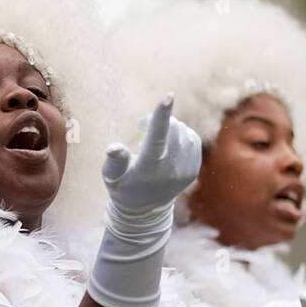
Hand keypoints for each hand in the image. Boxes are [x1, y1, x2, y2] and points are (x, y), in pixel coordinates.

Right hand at [87, 95, 201, 306]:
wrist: (144, 211)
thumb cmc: (122, 187)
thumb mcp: (112, 177)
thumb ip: (114, 161)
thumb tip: (113, 147)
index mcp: (148, 168)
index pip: (156, 138)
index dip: (160, 117)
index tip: (168, 96)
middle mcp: (170, 170)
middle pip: (173, 130)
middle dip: (159, 121)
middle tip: (143, 126)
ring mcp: (185, 170)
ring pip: (185, 132)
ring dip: (170, 128)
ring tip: (156, 139)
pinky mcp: (193, 170)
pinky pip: (193, 140)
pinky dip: (181, 136)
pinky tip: (169, 145)